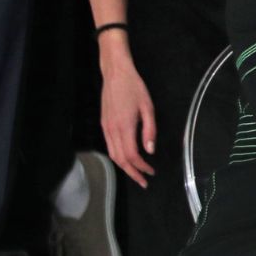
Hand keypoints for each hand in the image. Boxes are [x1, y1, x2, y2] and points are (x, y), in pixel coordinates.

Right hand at [98, 40, 155, 187]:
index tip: (151, 172)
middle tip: (143, 182)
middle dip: (132, 172)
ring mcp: (105, 127)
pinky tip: (127, 158)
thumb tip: (150, 150)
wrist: (115, 74)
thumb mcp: (148, 108)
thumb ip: (149, 130)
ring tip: (136, 173)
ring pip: (112, 154)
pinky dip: (117, 156)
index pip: (132, 155)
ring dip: (124, 166)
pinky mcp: (103, 124)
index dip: (141, 167)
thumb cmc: (134, 88)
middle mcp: (112, 129)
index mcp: (124, 126)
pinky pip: (109, 145)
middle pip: (120, 159)